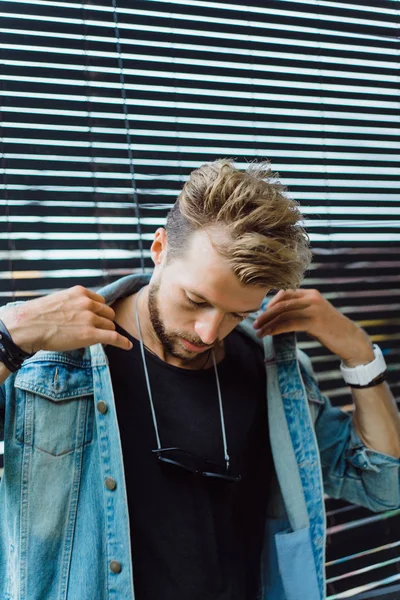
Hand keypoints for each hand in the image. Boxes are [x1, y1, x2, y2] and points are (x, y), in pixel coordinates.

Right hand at [1, 285, 132, 353]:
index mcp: (80, 292)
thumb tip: (79, 312)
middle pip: (107, 313)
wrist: (27, 326)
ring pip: (109, 326)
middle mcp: (88, 303)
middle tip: (95, 330)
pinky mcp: (90, 334)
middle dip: (103, 322)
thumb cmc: (37, 316)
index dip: (98, 311)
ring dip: (105, 332)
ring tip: (97, 339)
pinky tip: (128, 346)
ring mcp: (90, 318)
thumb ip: (73, 303)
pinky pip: (113, 337)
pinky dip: (122, 342)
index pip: (100, 301)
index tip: (96, 318)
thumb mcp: (59, 300)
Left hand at [252, 288, 373, 364]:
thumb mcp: (314, 314)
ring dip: (268, 323)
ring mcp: (314, 309)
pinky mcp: (315, 322)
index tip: (262, 314)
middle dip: (266, 314)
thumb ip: (299, 310)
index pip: (285, 293)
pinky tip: (270, 334)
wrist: (351, 339)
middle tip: (255, 324)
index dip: (271, 303)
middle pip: (282, 303)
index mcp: (311, 294)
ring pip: (284, 314)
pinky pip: (290, 324)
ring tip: (259, 332)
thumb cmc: (330, 329)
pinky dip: (277, 329)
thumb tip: (277, 314)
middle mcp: (312, 298)